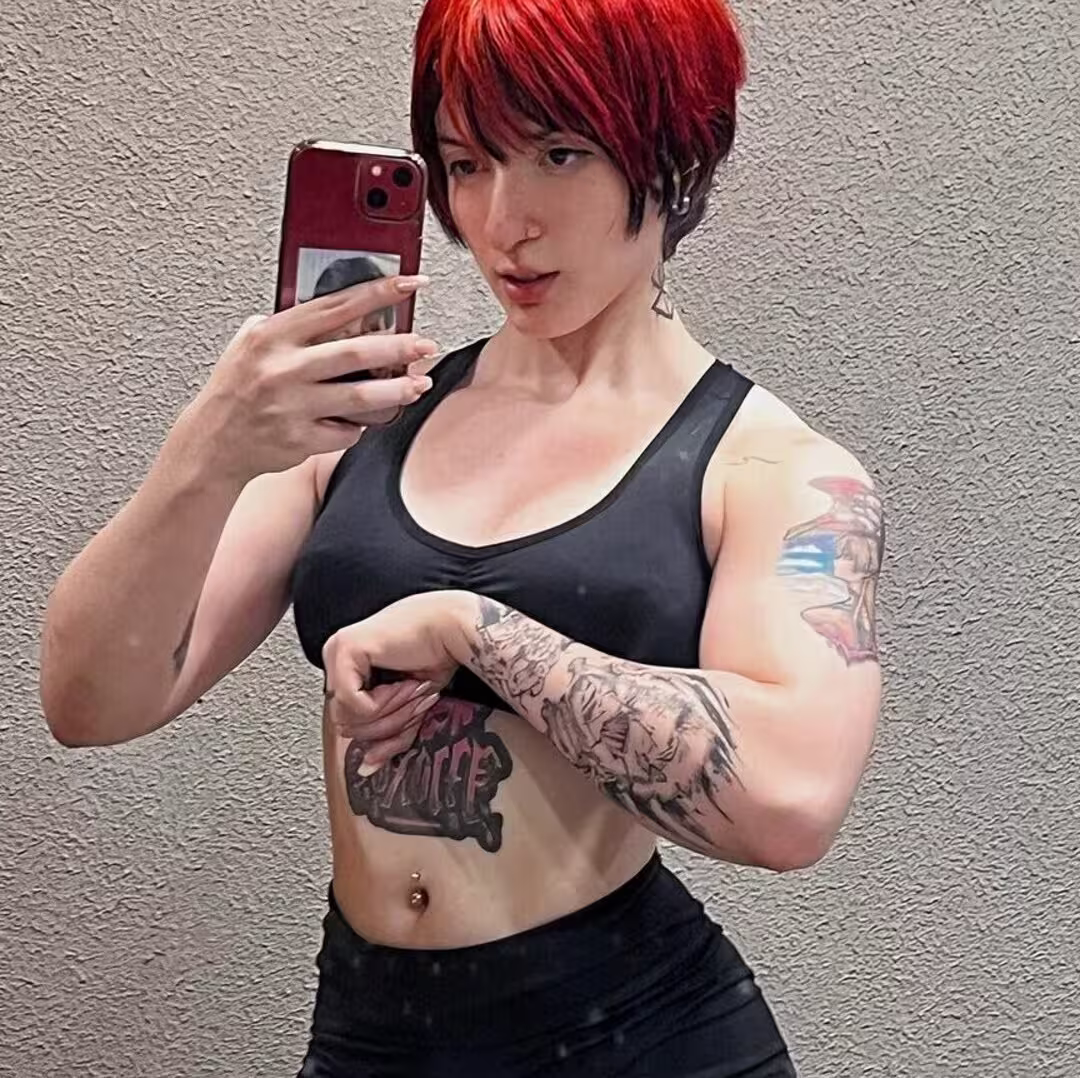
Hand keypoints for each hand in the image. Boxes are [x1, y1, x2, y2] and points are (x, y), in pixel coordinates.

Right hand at [176, 274, 439, 484]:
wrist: (212, 444)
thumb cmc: (235, 391)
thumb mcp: (249, 344)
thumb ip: (288, 325)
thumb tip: (338, 305)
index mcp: (273, 336)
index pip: (336, 306)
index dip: (378, 292)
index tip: (411, 284)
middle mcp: (283, 369)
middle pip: (356, 351)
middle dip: (399, 347)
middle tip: (426, 344)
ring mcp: (292, 406)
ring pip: (360, 395)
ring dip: (397, 391)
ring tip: (419, 385)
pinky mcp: (300, 439)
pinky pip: (346, 431)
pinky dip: (359, 426)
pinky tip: (361, 420)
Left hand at [321, 591, 476, 768]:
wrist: (454, 628)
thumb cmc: (436, 655)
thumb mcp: (408, 707)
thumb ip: (388, 736)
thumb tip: (367, 767)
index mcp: (347, 668)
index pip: (347, 722)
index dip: (383, 727)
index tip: (413, 710)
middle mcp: (336, 658)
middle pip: (344, 723)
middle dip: (387, 722)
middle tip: (415, 701)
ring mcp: (337, 652)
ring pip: (347, 717)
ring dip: (389, 712)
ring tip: (411, 688)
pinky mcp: (345, 651)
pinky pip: (353, 702)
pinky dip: (384, 701)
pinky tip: (403, 682)